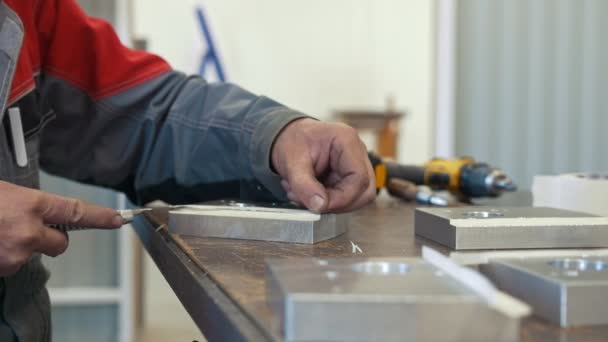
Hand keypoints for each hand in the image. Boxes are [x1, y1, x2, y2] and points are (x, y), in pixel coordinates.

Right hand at [0, 181, 122, 275]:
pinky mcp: (5, 269)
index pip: (78, 212)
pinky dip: (5, 257)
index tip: (117, 219)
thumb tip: (46, 210)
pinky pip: (13, 265)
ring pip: (34, 254)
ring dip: (22, 247)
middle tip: (24, 227)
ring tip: (0, 232)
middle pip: (61, 243)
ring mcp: (17, 254)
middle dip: (50, 238)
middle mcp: (29, 231)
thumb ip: (32, 204)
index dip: (100, 217)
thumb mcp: (7, 192)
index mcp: (32, 204)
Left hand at [271, 118, 375, 212]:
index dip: (342, 198)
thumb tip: (319, 206)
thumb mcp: (291, 162)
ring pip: (358, 197)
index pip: (359, 178)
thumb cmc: (292, 142)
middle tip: (310, 202)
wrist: (287, 138)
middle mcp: (357, 152)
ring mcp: (355, 164)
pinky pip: (347, 198)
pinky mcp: (349, 176)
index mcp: (346, 141)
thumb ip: (304, 185)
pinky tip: (309, 193)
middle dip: (337, 203)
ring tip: (305, 195)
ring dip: (331, 204)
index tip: (320, 205)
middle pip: (365, 190)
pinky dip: (327, 202)